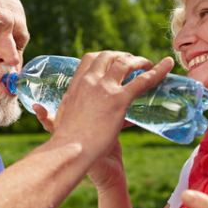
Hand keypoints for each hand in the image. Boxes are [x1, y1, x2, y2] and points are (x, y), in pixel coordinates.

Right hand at [45, 51, 172, 162]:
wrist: (73, 151)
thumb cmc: (66, 142)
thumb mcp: (58, 123)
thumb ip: (49, 115)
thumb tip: (39, 108)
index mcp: (76, 85)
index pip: (91, 59)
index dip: (106, 57)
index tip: (115, 62)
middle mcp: (90, 81)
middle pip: (109, 56)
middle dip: (123, 56)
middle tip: (134, 64)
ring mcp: (105, 89)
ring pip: (125, 63)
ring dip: (139, 61)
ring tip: (148, 65)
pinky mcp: (119, 100)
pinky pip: (143, 80)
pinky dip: (158, 71)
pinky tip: (168, 65)